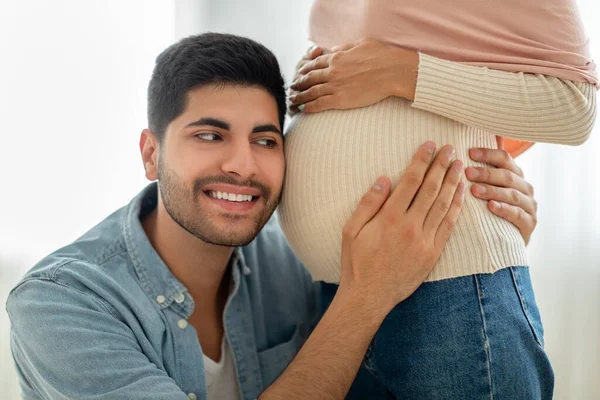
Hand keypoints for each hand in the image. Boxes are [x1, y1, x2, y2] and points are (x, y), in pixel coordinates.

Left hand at [288, 39, 418, 112]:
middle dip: (299, 83)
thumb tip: (335, 48)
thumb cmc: (382, 56)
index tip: (300, 73)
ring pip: (311, 91)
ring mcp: (335, 85)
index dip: (306, 69)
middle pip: (310, 78)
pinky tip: (303, 109)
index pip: (315, 63)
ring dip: (300, 96)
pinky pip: (320, 104)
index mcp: (337, 57)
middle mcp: (332, 71)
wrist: (391, 71)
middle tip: (292, 87)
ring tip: (293, 99)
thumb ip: (346, 47)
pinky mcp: (340, 99)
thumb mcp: (362, 44)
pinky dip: (309, 107)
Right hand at [339, 142, 464, 311]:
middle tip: (450, 148)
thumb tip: (384, 179)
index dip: (422, 161)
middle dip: (442, 166)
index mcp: (389, 218)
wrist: (369, 296)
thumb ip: (368, 203)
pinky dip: (457, 207)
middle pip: (431, 189)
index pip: (410, 181)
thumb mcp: (351, 230)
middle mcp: (410, 227)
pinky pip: (449, 226)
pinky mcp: (433, 253)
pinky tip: (461, 194)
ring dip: (453, 182)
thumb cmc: (357, 262)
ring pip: (444, 205)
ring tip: (459, 165)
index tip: (429, 145)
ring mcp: (424, 241)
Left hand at [467, 148, 537, 244]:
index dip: (488, 154)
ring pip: (512, 194)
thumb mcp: (486, 190)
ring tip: (474, 190)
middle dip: (486, 173)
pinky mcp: (529, 223)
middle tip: (467, 172)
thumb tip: (462, 149)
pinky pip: (517, 214)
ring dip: (492, 191)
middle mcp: (525, 188)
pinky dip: (503, 209)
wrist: (503, 243)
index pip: (504, 159)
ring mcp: (529, 206)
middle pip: (507, 176)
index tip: (469, 153)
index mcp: (515, 175)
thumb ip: (479, 174)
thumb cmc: (489, 211)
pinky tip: (491, 206)